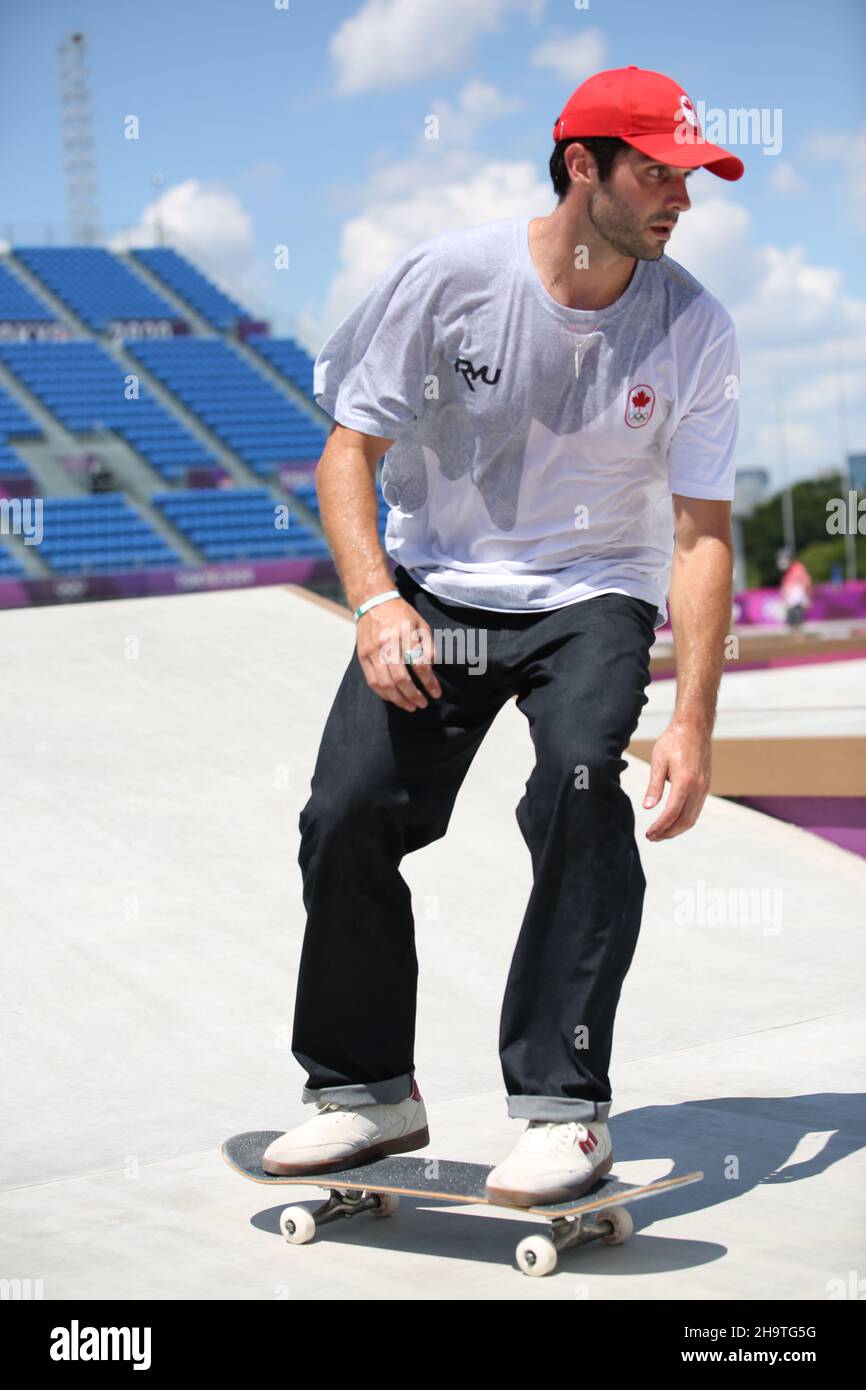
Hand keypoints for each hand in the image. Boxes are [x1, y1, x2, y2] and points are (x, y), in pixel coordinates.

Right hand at [356, 598, 442, 711]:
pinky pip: (372, 681)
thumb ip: (428, 646)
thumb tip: (431, 668)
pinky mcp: (363, 657)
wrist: (373, 602)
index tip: (436, 693)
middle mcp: (386, 645)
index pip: (419, 665)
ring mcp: (372, 652)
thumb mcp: (421, 624)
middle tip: (423, 704)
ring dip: (399, 699)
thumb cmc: (401, 614)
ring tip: (410, 706)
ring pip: (385, 684)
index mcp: (404, 635)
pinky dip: (384, 694)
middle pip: (400, 679)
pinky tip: (394, 699)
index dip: (429, 682)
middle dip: (413, 695)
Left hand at [642, 721, 711, 840]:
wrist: (694, 728)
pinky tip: (672, 821)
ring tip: (661, 833)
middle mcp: (698, 787)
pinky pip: (696, 810)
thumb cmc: (674, 741)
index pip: (672, 813)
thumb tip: (648, 807)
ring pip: (692, 818)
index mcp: (685, 781)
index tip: (649, 834)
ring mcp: (704, 788)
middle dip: (668, 833)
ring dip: (676, 829)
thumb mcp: (659, 761)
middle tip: (652, 838)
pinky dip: (684, 820)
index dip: (660, 827)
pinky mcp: (706, 787)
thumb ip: (654, 786)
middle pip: (684, 821)